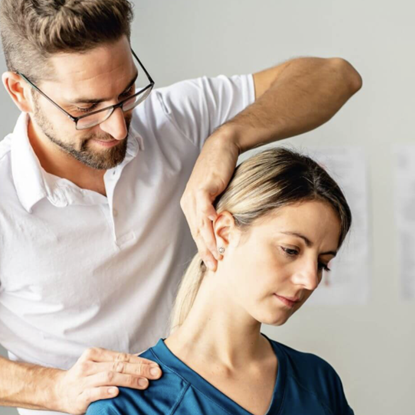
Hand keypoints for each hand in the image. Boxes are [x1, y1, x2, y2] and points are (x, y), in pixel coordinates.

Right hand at [53, 347, 161, 414]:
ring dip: (128, 380)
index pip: (122, 357)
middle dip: (139, 370)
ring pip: (109, 377)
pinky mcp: (80, 395)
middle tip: (155, 374)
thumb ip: (117, 364)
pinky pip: (94, 392)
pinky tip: (117, 392)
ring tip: (143, 384)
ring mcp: (83, 380)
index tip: (156, 366)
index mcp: (95, 354)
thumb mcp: (98, 366)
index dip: (140, 362)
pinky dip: (106, 392)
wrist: (59, 391)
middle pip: (118, 366)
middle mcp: (89, 365)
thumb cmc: (84, 378)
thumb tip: (144, 362)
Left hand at [181, 130, 239, 270]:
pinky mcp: (203, 186)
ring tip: (217, 252)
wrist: (222, 148)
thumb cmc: (222, 173)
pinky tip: (214, 224)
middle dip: (206, 250)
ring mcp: (194, 195)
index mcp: (190, 207)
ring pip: (200, 222)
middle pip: (197, 232)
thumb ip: (218, 212)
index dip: (204, 250)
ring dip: (208, 238)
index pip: (197, 234)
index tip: (213, 264)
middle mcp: (189, 203)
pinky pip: (204, 204)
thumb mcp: (218, 196)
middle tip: (215, 266)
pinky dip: (208, 214)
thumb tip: (225, 230)